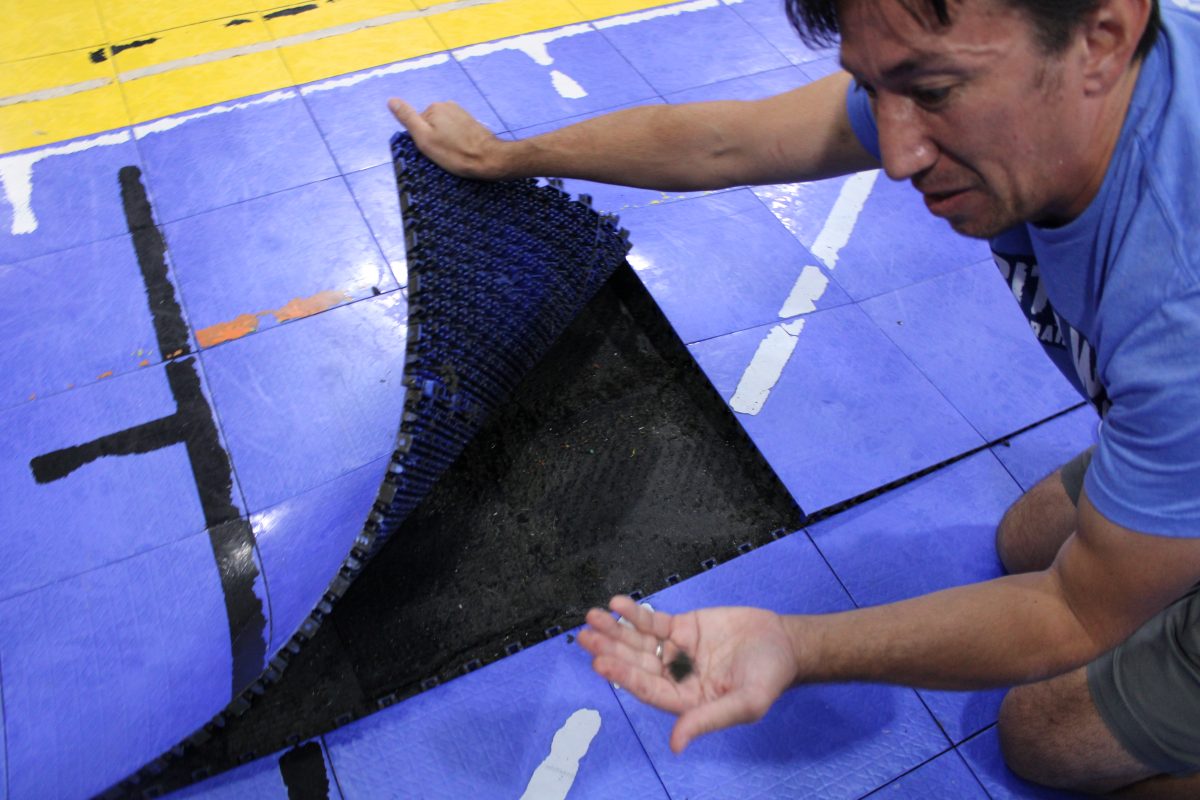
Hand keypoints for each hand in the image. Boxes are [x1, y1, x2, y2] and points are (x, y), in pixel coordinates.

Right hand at [388, 97, 505, 179]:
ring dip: (446, 140)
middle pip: (431, 124)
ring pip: (444, 128)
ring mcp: (461, 112)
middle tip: (444, 153)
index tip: (433, 150)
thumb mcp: (424, 138)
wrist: (488, 159)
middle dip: (434, 139)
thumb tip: (391, 100)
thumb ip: (407, 118)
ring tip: (454, 153)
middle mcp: (448, 105)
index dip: (422, 140)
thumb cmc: (454, 153)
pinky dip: (457, 140)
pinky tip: (462, 150)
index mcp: (434, 107)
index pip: (418, 124)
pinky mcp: (471, 122)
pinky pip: (456, 131)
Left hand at [577, 595, 799, 752]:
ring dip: (614, 630)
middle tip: (586, 637)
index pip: (647, 689)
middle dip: (610, 649)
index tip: (601, 663)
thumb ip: (708, 719)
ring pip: (638, 641)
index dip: (624, 676)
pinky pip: (652, 622)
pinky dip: (634, 613)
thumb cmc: (768, 678)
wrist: (784, 643)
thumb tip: (675, 745)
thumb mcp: (744, 703)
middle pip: (636, 663)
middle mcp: (674, 677)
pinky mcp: (681, 628)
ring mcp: (676, 651)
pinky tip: (618, 604)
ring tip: (592, 617)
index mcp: (685, 701)